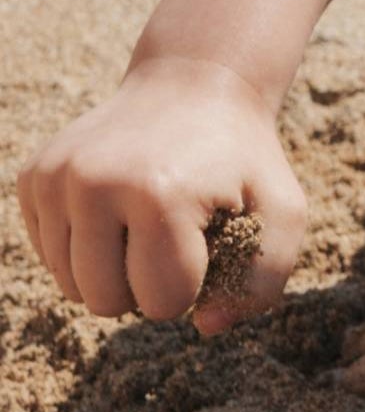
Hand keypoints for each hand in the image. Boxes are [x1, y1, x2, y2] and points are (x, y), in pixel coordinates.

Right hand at [14, 52, 307, 333]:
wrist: (196, 84)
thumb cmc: (244, 158)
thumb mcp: (283, 212)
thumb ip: (262, 282)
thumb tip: (206, 327)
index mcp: (161, 196)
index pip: (161, 302)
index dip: (191, 285)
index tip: (207, 244)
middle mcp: (96, 185)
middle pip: (105, 301)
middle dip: (145, 286)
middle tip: (174, 237)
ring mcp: (58, 178)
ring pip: (70, 286)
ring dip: (111, 271)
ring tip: (145, 225)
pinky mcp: (34, 176)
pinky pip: (49, 256)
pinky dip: (84, 248)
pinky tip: (116, 210)